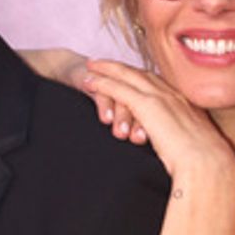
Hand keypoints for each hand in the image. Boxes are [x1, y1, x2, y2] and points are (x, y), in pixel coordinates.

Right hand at [20, 48, 148, 143]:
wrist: (77, 74)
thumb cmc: (103, 99)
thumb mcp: (119, 113)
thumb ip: (134, 130)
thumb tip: (150, 160)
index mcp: (143, 94)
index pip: (154, 110)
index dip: (157, 126)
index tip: (157, 146)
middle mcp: (129, 87)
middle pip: (141, 102)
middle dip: (141, 121)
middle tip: (137, 139)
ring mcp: (111, 81)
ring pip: (123, 97)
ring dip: (122, 115)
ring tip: (120, 133)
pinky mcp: (93, 78)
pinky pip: (101, 91)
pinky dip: (105, 104)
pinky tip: (105, 119)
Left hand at [83, 60, 234, 184]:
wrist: (208, 165)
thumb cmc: (206, 166)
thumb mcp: (195, 151)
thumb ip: (184, 145)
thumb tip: (182, 155)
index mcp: (186, 104)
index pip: (159, 85)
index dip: (141, 78)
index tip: (129, 74)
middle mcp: (174, 95)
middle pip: (142, 74)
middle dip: (122, 67)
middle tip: (103, 62)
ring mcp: (161, 98)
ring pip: (128, 76)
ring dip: (108, 70)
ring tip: (91, 67)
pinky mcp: (148, 106)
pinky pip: (120, 89)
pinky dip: (103, 83)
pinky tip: (89, 81)